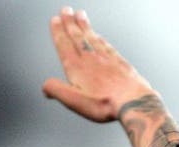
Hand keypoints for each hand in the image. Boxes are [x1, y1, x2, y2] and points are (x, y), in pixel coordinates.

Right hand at [42, 7, 155, 121]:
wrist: (133, 101)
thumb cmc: (105, 103)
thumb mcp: (74, 101)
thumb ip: (57, 90)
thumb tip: (45, 86)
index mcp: (77, 68)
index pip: (64, 45)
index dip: (58, 32)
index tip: (55, 20)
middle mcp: (91, 59)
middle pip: (78, 37)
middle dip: (70, 23)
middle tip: (66, 10)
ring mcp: (107, 59)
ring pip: (92, 38)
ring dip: (85, 26)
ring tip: (80, 15)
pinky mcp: (120, 63)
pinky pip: (107, 45)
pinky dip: (100, 38)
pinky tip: (99, 36)